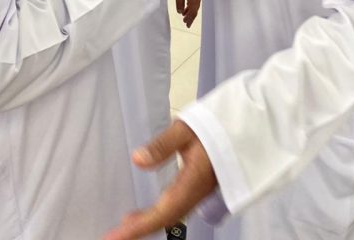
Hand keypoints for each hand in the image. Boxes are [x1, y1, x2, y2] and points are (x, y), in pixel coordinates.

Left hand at [102, 121, 216, 239]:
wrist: (240, 129)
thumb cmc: (213, 125)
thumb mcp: (185, 129)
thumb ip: (162, 145)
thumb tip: (136, 161)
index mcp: (193, 180)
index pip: (164, 211)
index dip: (140, 226)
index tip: (117, 236)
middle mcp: (197, 193)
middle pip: (167, 219)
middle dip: (140, 230)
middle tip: (113, 236)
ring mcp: (199, 193)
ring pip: (172, 216)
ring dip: (149, 224)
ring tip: (125, 228)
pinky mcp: (199, 190)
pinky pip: (177, 210)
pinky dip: (158, 217)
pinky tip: (145, 214)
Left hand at [174, 0, 201, 27]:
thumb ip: (179, 4)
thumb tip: (180, 12)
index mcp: (195, 0)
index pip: (193, 13)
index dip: (190, 19)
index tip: (187, 25)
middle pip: (195, 9)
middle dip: (190, 16)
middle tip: (185, 21)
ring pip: (195, 4)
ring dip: (190, 9)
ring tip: (184, 13)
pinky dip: (191, 3)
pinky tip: (187, 3)